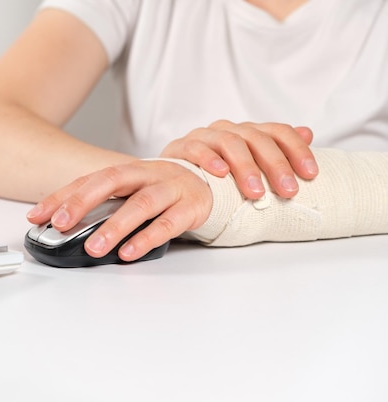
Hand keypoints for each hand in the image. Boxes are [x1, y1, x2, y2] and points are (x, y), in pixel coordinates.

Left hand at [26, 160, 212, 261]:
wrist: (208, 184)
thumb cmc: (160, 190)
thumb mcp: (130, 192)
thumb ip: (102, 205)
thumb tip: (63, 226)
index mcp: (126, 171)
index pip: (87, 180)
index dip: (61, 197)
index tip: (35, 215)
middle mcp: (146, 175)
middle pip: (111, 182)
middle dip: (82, 202)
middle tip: (61, 224)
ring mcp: (169, 189)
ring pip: (140, 204)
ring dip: (114, 227)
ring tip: (94, 248)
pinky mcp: (190, 207)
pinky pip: (167, 224)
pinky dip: (147, 239)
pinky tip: (129, 253)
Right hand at [160, 120, 317, 198]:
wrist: (170, 177)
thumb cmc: (212, 175)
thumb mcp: (246, 165)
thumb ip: (275, 150)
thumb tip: (308, 132)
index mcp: (246, 132)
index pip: (277, 132)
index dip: (297, 150)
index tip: (311, 175)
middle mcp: (227, 129)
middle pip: (256, 138)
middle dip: (275, 165)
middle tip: (288, 191)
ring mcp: (203, 136)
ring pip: (229, 142)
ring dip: (245, 167)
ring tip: (256, 192)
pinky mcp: (179, 148)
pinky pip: (195, 148)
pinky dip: (209, 159)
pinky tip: (221, 173)